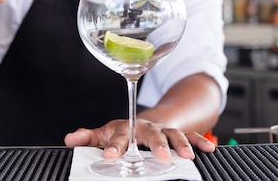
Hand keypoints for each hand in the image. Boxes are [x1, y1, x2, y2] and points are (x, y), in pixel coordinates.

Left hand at [64, 119, 215, 159]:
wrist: (147, 122)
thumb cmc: (125, 132)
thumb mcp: (105, 134)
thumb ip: (89, 138)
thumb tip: (69, 139)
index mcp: (127, 128)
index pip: (119, 136)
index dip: (113, 145)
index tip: (108, 155)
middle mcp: (146, 128)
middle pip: (151, 134)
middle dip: (155, 144)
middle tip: (160, 156)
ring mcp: (164, 130)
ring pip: (174, 134)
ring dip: (181, 144)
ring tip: (186, 155)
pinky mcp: (179, 134)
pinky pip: (192, 136)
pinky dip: (200, 141)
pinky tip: (208, 149)